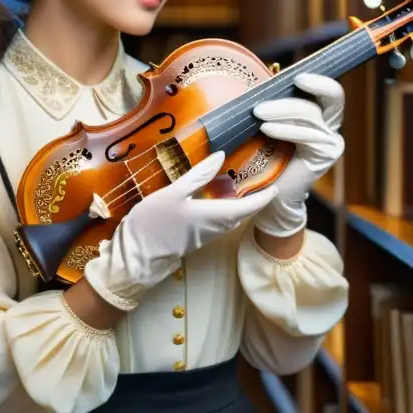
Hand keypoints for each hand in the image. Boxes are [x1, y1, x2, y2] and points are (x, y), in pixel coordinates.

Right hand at [83, 151, 276, 310]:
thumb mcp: (173, 193)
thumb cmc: (154, 223)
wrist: (136, 257)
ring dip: (242, 206)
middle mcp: (214, 227)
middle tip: (263, 183)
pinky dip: (228, 210)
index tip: (276, 187)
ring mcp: (205, 235)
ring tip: (246, 188)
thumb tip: (220, 156)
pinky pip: (220, 222)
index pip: (247, 206)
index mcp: (213, 215)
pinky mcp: (195, 237)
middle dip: (256, 200)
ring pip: (232, 219)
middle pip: (242, 214)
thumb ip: (197, 175)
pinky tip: (221, 199)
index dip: (263, 197)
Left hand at [251, 73, 344, 237]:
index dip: (319, 80)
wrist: (272, 193)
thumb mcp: (273, 123)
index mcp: (323, 115)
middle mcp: (332, 127)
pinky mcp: (324, 156)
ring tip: (258, 112)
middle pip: (329, 98)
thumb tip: (262, 79)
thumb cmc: (268, 156)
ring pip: (310, 116)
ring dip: (282, 111)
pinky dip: (284, 130)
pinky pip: (306, 136)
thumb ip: (277, 104)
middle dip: (302, 91)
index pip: (331, 92)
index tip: (297, 75)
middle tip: (270, 93)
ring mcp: (331, 142)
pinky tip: (266, 129)